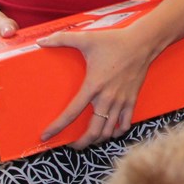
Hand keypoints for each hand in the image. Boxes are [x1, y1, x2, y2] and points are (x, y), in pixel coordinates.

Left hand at [37, 25, 156, 148]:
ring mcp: (121, 101)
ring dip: (97, 139)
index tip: (45, 136)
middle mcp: (107, 98)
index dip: (57, 127)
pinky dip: (117, 132)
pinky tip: (110, 132)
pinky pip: (125, 124)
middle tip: (71, 145)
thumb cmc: (114, 40)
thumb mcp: (87, 38)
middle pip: (93, 131)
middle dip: (80, 143)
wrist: (143, 42)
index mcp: (93, 85)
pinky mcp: (132, 100)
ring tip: (89, 140)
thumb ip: (62, 39)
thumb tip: (41, 41)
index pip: (72, 113)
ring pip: (109, 131)